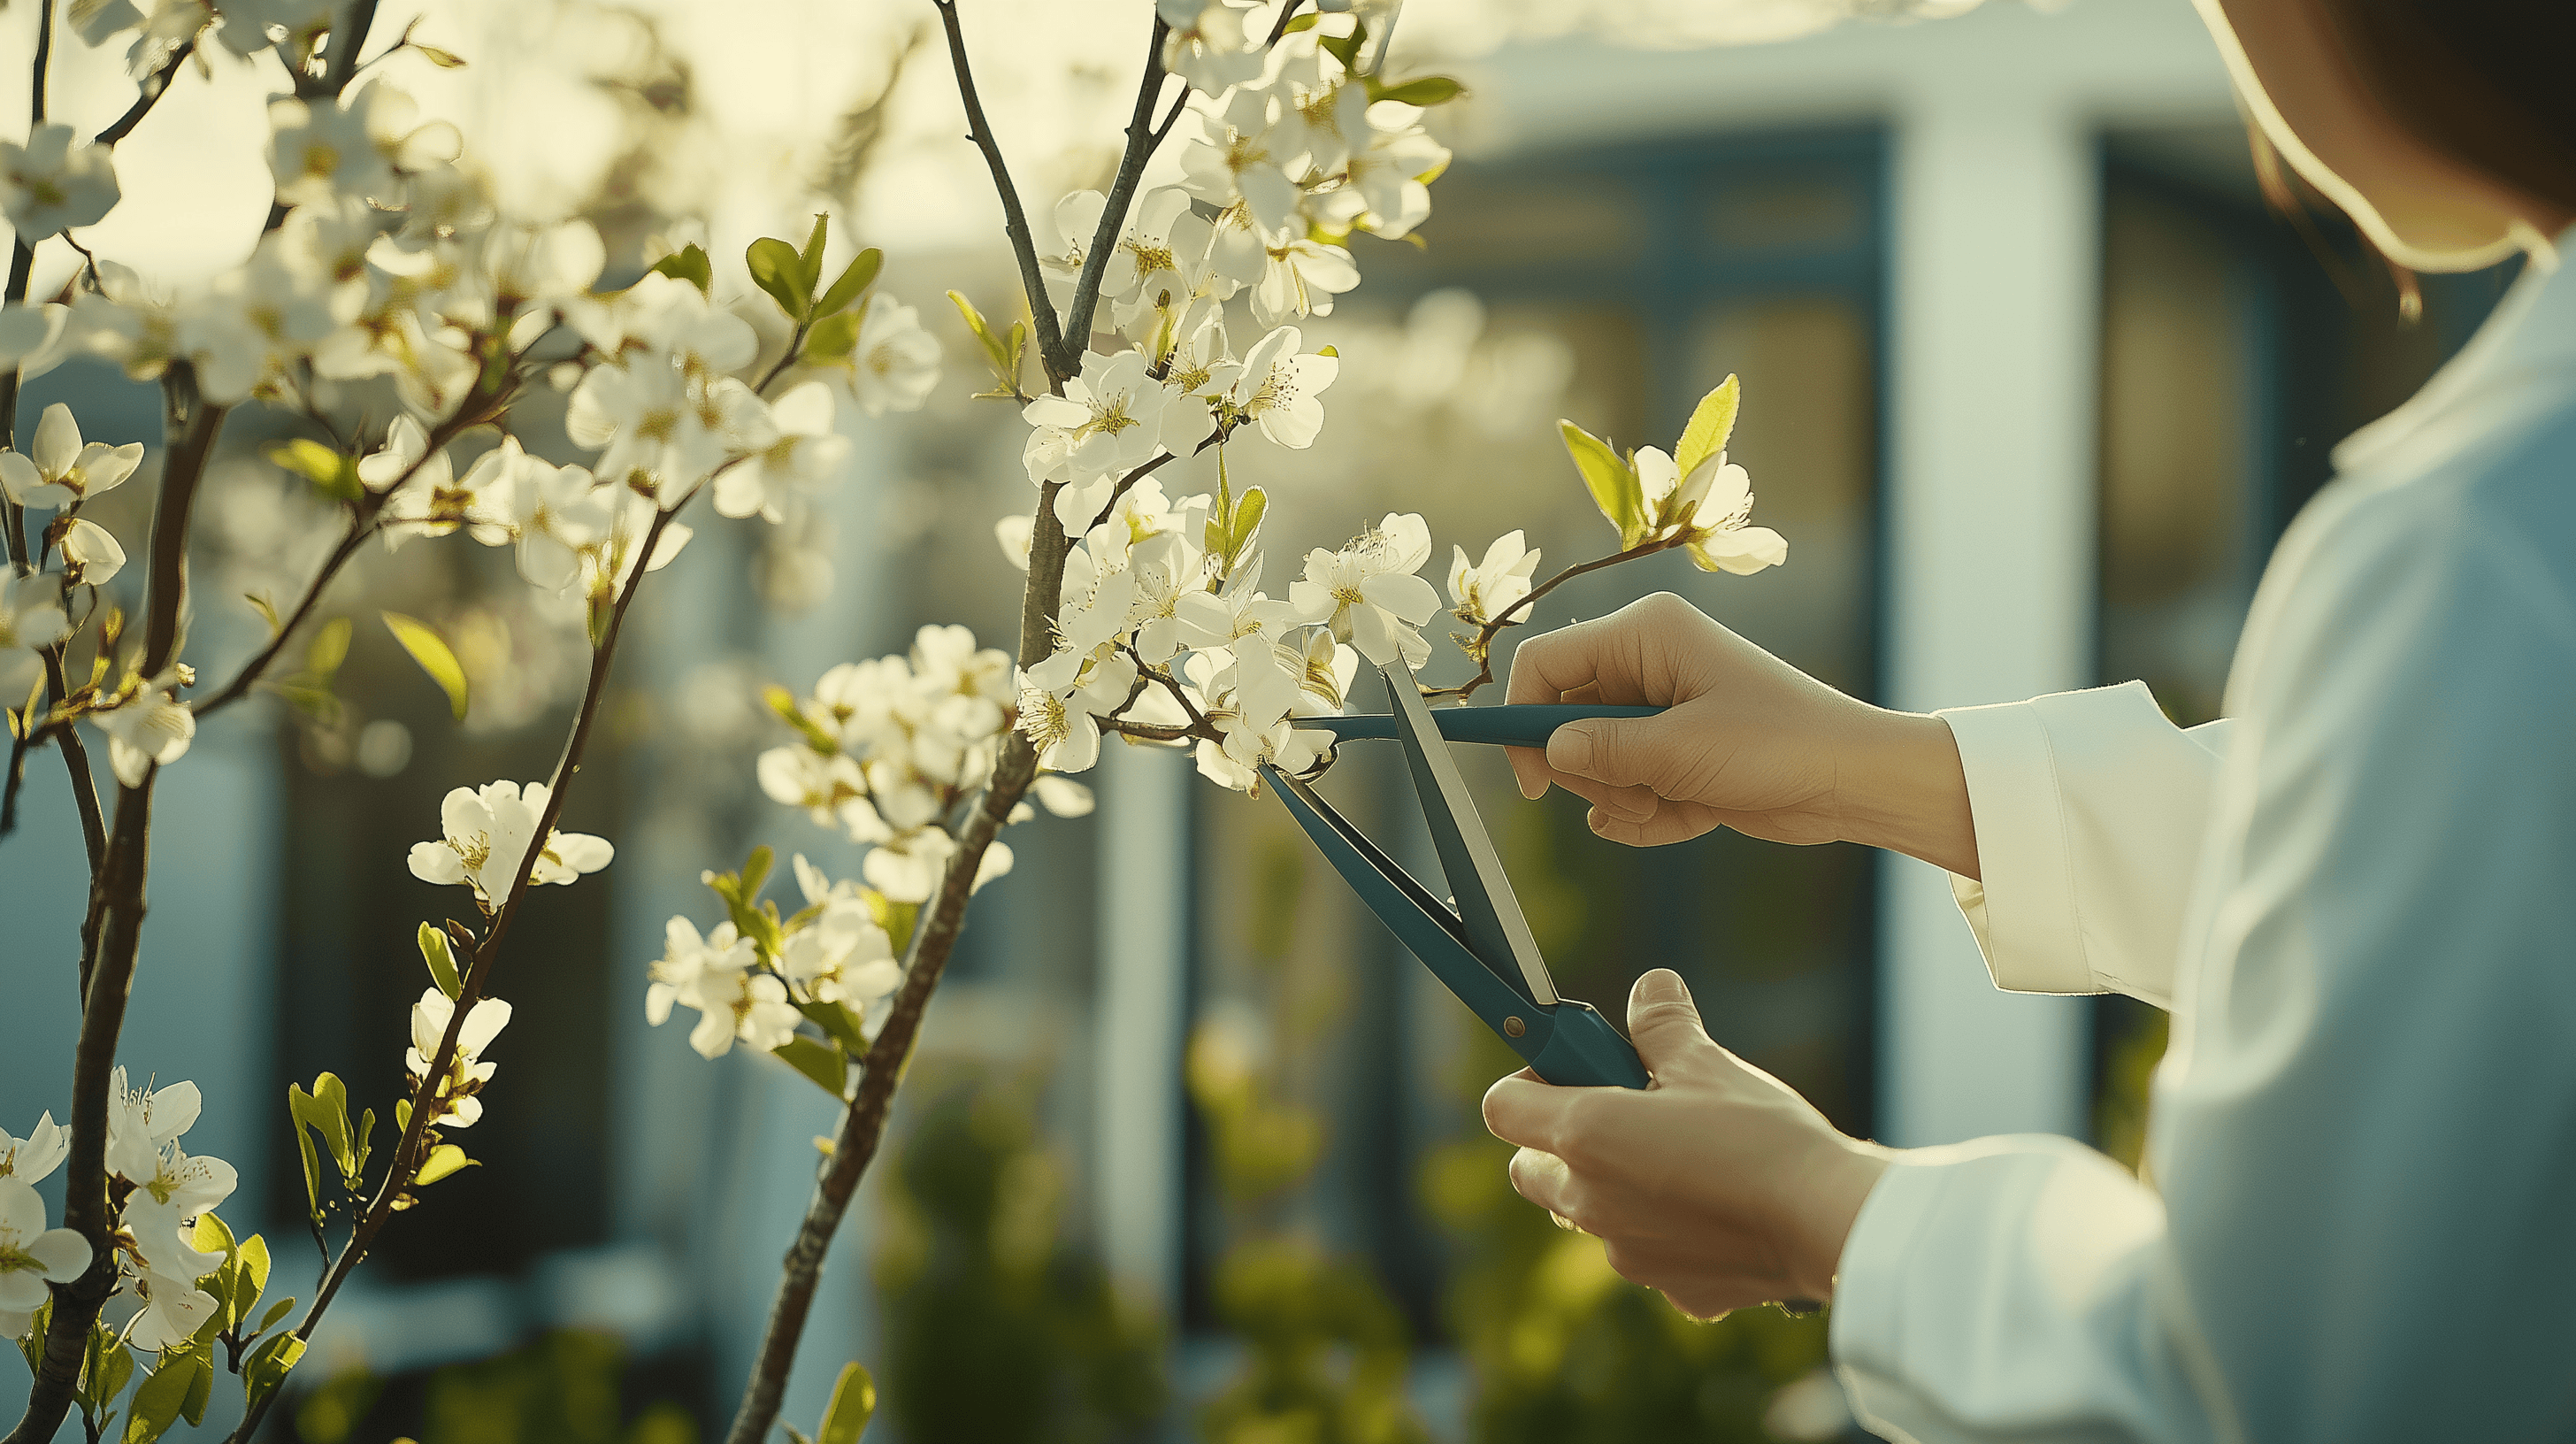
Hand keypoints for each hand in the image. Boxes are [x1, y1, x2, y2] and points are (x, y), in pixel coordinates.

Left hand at [1482, 969, 1888, 1317]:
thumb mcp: (1706, 1062)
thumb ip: (1662, 1024)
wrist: (1827, 1221)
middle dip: (1562, 1138)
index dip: (1529, 1080)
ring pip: (1588, 1213)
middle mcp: (1589, 1202)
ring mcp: (1626, 1253)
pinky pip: (1647, 1251)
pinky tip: (1719, 1206)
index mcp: (1583, 1136)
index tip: (1573, 1067)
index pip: (1502, 1106)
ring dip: (1611, 1185)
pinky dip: (1665, 1231)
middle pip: (1531, 1168)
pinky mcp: (1671, 1290)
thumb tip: (1650, 988)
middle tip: (1626, 1109)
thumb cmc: (1761, 1134)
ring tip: (1680, 1155)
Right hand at [1504, 592, 1978, 875]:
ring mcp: (1663, 709)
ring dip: (1622, 797)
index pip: (1545, 661)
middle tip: (1632, 797)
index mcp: (1646, 633)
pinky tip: (1686, 820)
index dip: (1522, 718)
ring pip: (1595, 760)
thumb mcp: (1680, 751)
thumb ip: (1603, 751)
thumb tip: (1546, 752)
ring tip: (1669, 806)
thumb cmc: (1780, 744)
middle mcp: (1648, 662)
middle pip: (1564, 718)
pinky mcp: (1678, 751)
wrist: (1853, 782)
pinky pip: (1629, 787)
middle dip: (1589, 771)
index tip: (1531, 780)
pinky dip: (1648, 814)